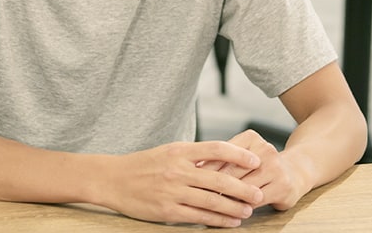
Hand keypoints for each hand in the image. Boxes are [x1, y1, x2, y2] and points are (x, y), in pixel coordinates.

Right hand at [101, 141, 264, 227]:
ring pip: (212, 201)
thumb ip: (192, 156)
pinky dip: (217, 220)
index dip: (239, 154)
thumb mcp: (168, 152)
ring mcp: (172, 191)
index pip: (216, 148)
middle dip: (243, 188)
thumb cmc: (143, 165)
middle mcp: (178, 170)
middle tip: (258, 194)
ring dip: (233, 207)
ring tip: (247, 211)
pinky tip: (229, 222)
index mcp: (180, 151)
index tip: (255, 160)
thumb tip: (221, 160)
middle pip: (219, 179)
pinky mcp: (167, 211)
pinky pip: (198, 217)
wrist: (113, 179)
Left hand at [199, 129, 308, 210]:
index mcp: (251, 138)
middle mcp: (266, 150)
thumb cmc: (259, 165)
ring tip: (210, 205)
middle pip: (232, 171)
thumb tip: (194, 167)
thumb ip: (222, 159)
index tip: (191, 178)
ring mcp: (276, 168)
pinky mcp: (283, 187)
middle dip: (213, 185)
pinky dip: (242, 207)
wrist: (294, 172)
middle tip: (196, 194)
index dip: (206, 167)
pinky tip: (231, 212)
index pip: (223, 153)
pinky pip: (255, 201)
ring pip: (243, 187)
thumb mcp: (242, 155)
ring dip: (226, 198)